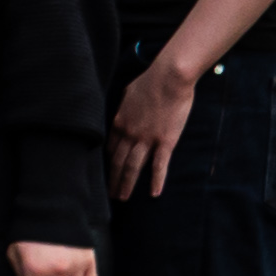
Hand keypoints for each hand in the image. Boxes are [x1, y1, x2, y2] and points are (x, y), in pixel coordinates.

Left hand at [107, 54, 196, 198]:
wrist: (169, 78)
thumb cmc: (150, 81)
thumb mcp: (129, 93)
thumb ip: (125, 106)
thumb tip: (124, 111)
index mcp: (119, 121)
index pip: (110, 147)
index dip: (108, 162)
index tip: (107, 172)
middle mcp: (129, 133)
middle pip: (118, 161)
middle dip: (113, 179)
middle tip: (110, 194)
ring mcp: (146, 138)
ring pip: (133, 166)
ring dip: (126, 183)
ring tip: (122, 197)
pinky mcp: (165, 141)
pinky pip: (159, 165)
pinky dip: (156, 180)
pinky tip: (154, 194)